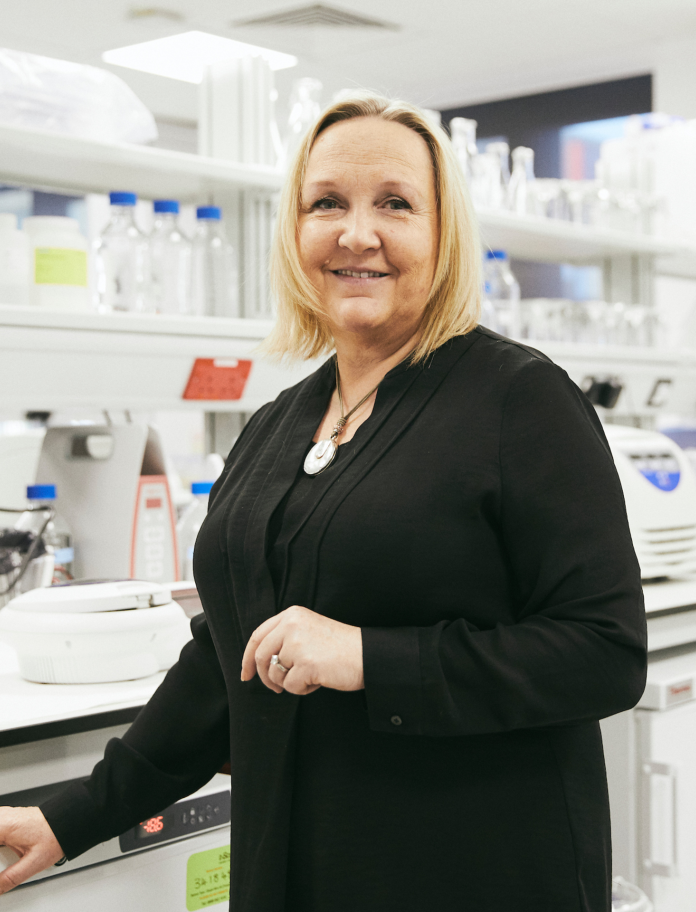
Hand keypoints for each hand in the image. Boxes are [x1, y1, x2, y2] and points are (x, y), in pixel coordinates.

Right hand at [0, 806, 63, 893]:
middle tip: (1, 871)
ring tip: (2, 862)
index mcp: (4, 826)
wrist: (68, 819)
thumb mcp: (33, 863)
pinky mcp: (5, 819)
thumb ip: (10, 878)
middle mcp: (1, 817)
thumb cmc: (55, 834)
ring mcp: (2, 816)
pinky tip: (1, 854)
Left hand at [241, 605, 363, 694]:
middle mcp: (292, 625)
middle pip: (260, 656)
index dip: (247, 658)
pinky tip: (318, 681)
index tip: (245, 674)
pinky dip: (302, 689)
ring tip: (310, 676)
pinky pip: (290, 686)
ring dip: (289, 683)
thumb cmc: (339, 647)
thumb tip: (258, 662)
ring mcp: (298, 643)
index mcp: (292, 614)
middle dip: (265, 677)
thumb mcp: (309, 630)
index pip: (258, 636)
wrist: (367, 655)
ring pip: (274, 673)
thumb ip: (285, 637)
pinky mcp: (306, 663)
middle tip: (275, 688)